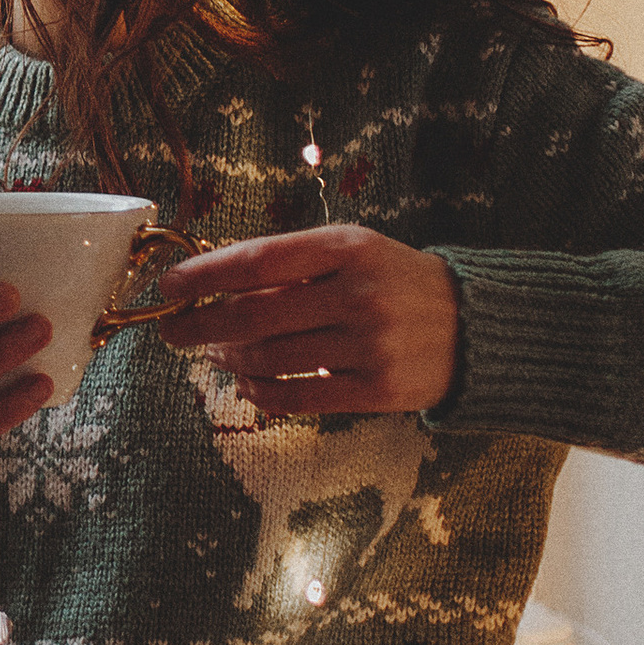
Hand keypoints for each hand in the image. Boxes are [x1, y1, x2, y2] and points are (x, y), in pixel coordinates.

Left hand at [149, 224, 460, 415]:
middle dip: (200, 325)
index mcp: (348, 247)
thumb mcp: (353, 252)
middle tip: (171, 332)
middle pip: (254, 314)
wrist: (475, 325)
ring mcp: (369, 344)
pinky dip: (260, 393)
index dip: (204, 274)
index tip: (168, 286)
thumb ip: (293, 264)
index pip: (258, 259)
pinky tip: (246, 384)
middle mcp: (358, 293)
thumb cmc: (395, 282)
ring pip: (270, 358)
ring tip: (212, 354)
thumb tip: (211, 282)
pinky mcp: (377, 391)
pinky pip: (298, 397)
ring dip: (228, 359)